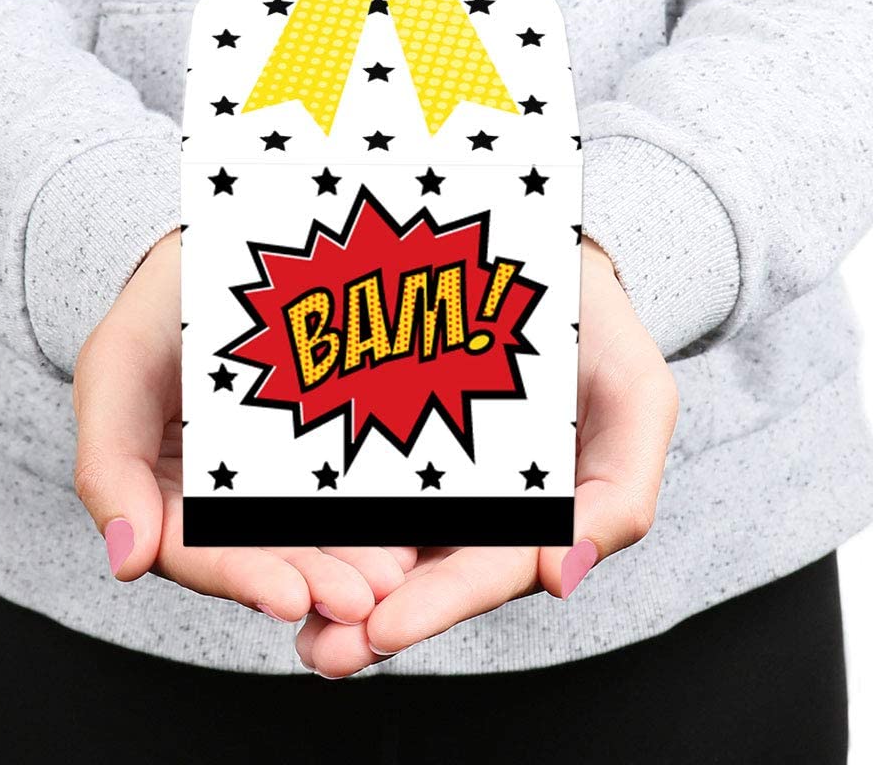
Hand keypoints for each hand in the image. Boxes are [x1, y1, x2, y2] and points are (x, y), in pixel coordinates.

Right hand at [72, 228, 410, 623]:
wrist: (209, 257)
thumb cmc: (154, 313)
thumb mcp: (115, 374)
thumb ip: (107, 467)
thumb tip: (126, 563)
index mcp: (160, 495)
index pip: (196, 551)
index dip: (241, 577)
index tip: (292, 597)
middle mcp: (214, 498)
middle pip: (260, 553)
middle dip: (311, 578)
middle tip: (364, 595)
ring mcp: (263, 475)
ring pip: (305, 530)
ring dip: (346, 558)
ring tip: (391, 574)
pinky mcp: (309, 449)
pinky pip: (338, 485)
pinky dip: (366, 512)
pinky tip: (403, 528)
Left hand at [296, 236, 678, 676]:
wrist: (536, 259)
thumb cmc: (594, 332)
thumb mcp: (637, 401)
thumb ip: (621, 491)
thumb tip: (566, 576)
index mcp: (534, 513)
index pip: (489, 569)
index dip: (443, 602)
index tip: (386, 627)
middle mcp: (476, 505)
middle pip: (421, 571)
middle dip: (370, 616)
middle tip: (321, 652)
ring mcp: (426, 468)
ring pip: (375, 536)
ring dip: (332, 579)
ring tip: (285, 608)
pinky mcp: (383, 426)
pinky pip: (344, 471)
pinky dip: (313, 508)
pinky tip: (274, 529)